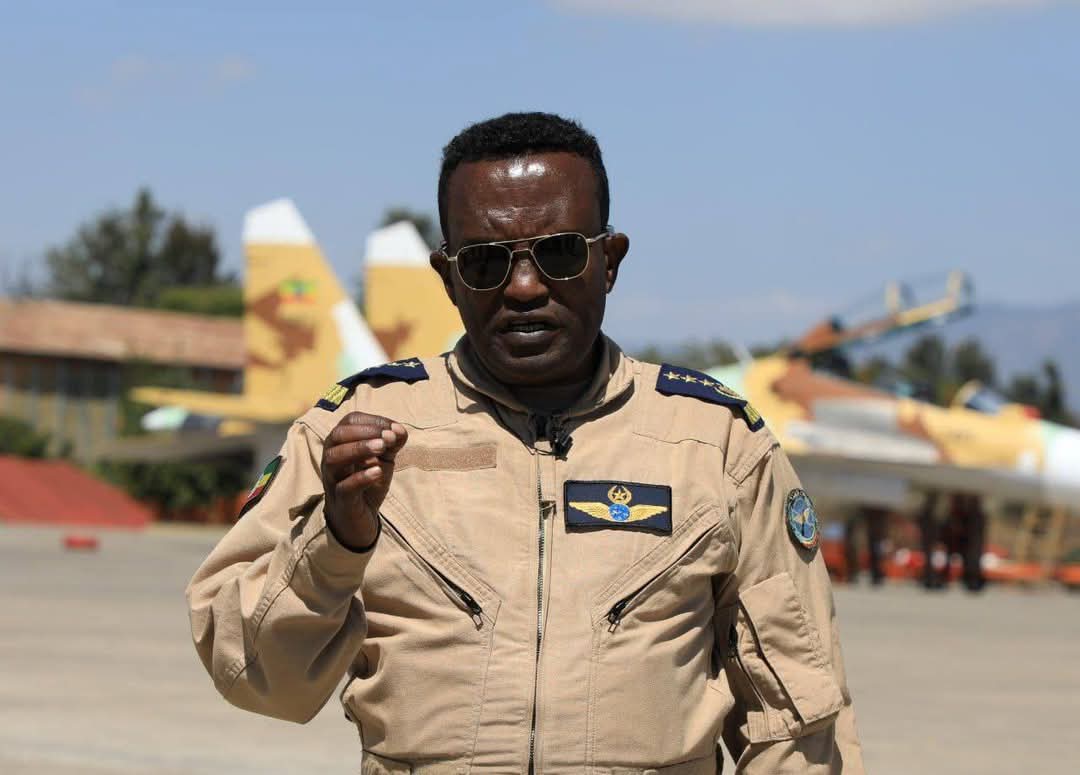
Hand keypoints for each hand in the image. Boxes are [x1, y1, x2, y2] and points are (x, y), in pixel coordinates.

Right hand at [321, 412, 407, 548]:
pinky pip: (344, 487)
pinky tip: (377, 472)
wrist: (360, 520)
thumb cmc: (368, 483)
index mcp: (341, 444)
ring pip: (334, 458)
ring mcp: (333, 479)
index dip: (373, 420)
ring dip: (359, 449)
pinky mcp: (341, 500)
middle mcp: (332, 458)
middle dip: (363, 432)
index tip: (394, 427)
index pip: (350, 421)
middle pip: (337, 435)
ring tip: (382, 447)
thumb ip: (393, 443)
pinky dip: (360, 477)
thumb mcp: (384, 460)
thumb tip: (400, 429)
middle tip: (387, 437)